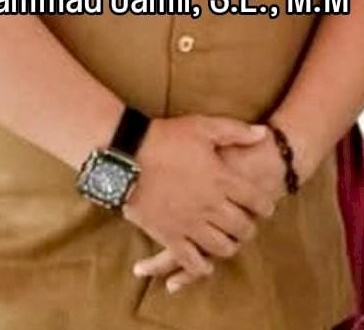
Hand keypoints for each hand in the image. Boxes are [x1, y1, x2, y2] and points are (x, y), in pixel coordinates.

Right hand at [124, 115, 268, 281]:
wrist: (127, 155)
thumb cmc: (165, 138)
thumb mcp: (202, 126)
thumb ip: (234, 131)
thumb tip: (263, 134)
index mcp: (221, 179)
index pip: (256, 200)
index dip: (265, 205)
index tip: (264, 206)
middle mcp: (210, 205)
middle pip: (242, 228)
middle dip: (249, 228)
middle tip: (246, 224)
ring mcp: (190, 224)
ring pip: (222, 247)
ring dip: (230, 245)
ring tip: (228, 240)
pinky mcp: (170, 236)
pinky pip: (192, 262)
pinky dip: (202, 266)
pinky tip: (205, 262)